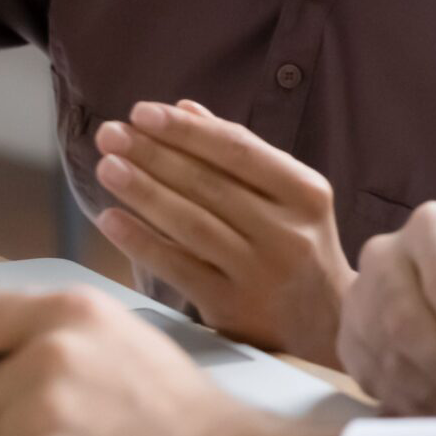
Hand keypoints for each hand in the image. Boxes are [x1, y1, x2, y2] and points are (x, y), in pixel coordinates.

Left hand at [92, 100, 354, 366]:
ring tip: (107, 166)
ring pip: (191, 224)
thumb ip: (241, 153)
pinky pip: (178, 268)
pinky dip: (141, 242)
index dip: (186, 130)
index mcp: (306, 193)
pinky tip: (111, 219)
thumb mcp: (290, 196)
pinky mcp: (233, 308)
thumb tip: (185, 109)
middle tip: (111, 134)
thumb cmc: (299, 245)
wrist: (327, 325)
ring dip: (143, 192)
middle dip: (154, 154)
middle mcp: (288, 232)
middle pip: (209, 184)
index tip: (143, 112)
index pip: (238, 150)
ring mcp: (260, 272)